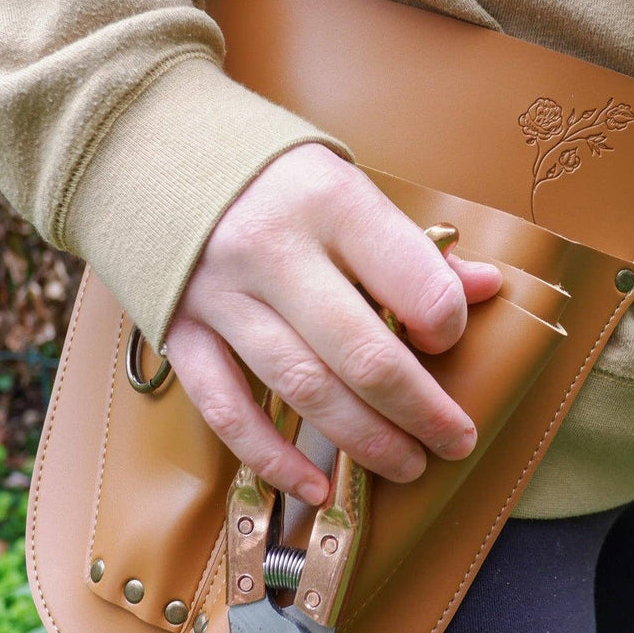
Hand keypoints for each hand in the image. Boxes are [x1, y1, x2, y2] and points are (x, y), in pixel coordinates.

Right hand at [165, 143, 502, 503]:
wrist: (149, 145)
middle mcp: (274, 251)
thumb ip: (411, 247)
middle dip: (422, 412)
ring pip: (304, 389)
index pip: (414, 286)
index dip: (447, 328)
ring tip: (408, 465)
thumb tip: (484, 289)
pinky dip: (273, 457)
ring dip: (364, 441)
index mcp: (331, 203)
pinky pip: (228, 411)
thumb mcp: (345, 185)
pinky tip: (313, 487)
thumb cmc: (268, 174)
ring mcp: (221, 296)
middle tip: (456, 442)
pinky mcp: (181, 332)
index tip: (449, 341)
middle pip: (365, 356)